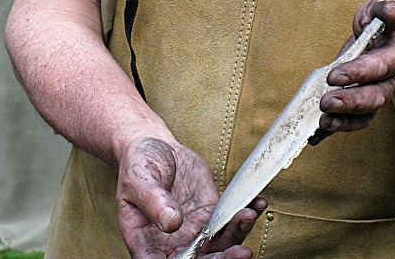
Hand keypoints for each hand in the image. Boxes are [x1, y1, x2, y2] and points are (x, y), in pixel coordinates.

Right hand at [116, 136, 265, 257]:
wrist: (154, 147)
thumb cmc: (138, 166)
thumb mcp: (138, 179)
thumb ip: (152, 201)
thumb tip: (172, 222)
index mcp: (147, 244)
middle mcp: (174, 245)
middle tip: (239, 252)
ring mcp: (195, 232)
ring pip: (220, 246)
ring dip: (238, 237)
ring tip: (247, 217)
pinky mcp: (211, 213)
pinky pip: (230, 221)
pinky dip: (245, 215)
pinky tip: (256, 205)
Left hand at [312, 0, 394, 141]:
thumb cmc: (390, 24)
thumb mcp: (389, 8)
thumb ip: (386, 9)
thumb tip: (382, 12)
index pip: (378, 67)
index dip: (358, 73)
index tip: (334, 75)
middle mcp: (390, 80)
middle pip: (373, 98)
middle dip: (349, 103)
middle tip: (326, 103)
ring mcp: (376, 93)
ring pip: (364, 115)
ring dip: (343, 122)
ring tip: (321, 124)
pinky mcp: (361, 100)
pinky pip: (350, 120)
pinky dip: (333, 130)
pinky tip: (315, 135)